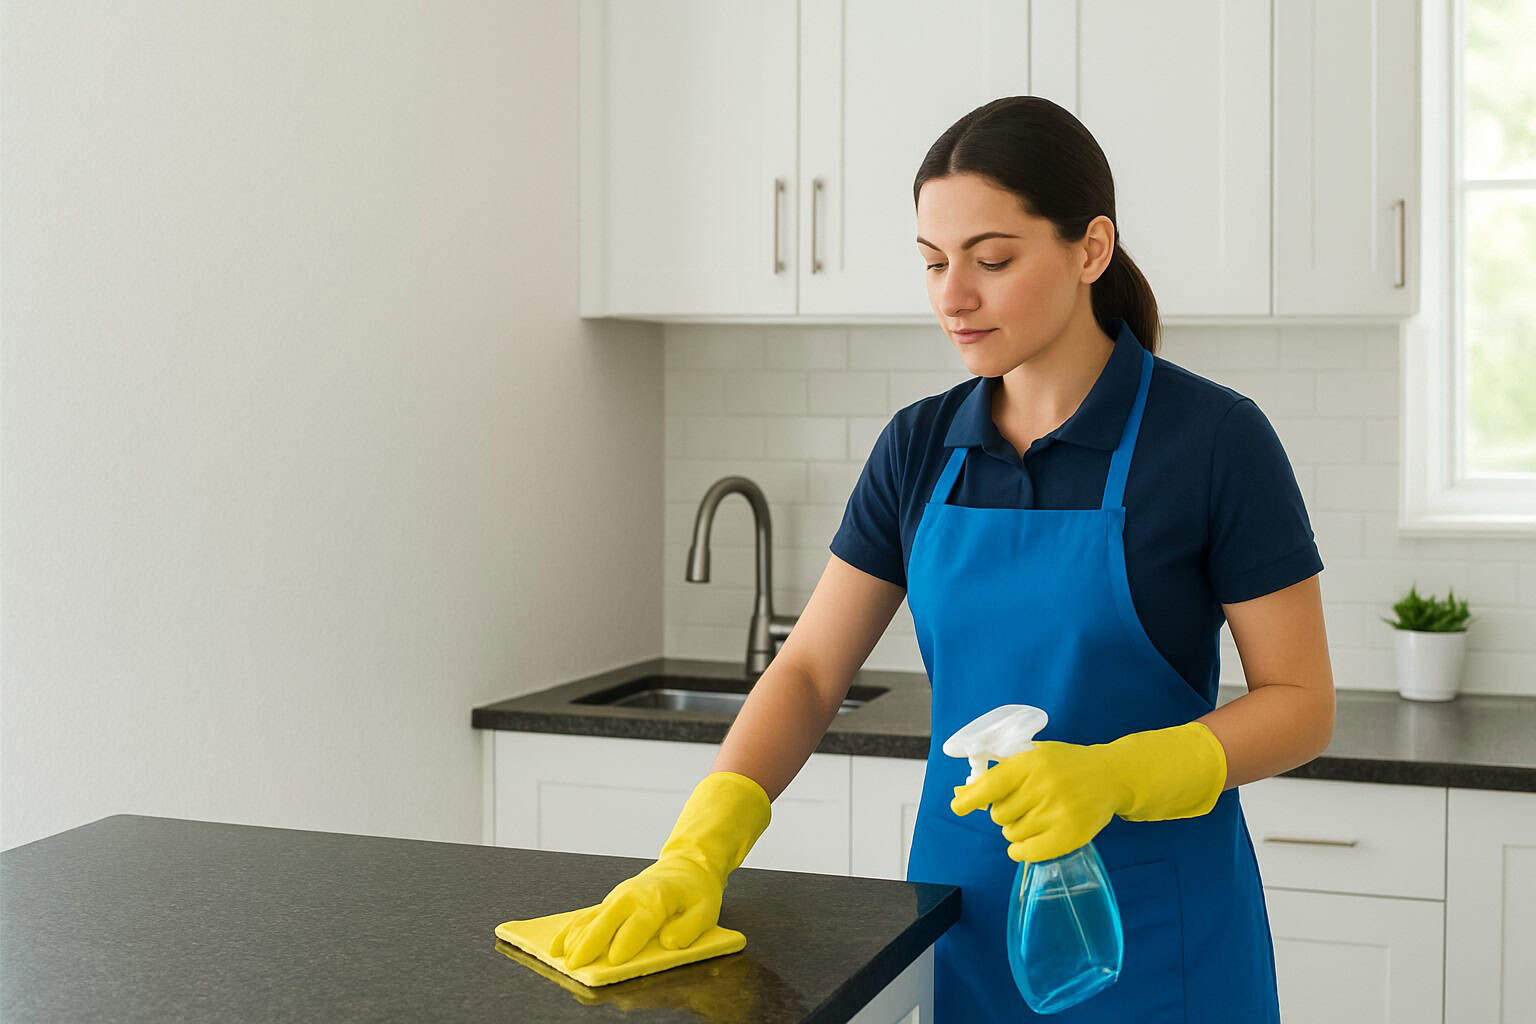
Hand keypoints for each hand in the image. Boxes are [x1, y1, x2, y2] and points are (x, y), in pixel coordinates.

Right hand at [547, 770, 770, 968]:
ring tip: (560, 957)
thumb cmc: (696, 892)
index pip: (639, 923)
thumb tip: (668, 943)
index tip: (615, 960)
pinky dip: (570, 930)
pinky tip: (557, 945)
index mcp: (656, 899)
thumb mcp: (706, 910)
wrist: (686, 866)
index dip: (627, 941)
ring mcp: (617, 898)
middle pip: (607, 922)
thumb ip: (689, 928)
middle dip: (590, 943)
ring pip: (591, 919)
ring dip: (575, 938)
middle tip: (576, 965)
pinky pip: (586, 917)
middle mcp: (631, 897)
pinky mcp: (609, 902)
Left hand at [949, 721, 1227, 862]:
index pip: (992, 784)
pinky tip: (1025, 845)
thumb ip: (1000, 774)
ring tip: (1035, 818)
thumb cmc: (1065, 765)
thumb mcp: (1034, 757)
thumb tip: (960, 795)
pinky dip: (1022, 851)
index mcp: (1030, 763)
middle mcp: (1043, 786)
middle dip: (1005, 813)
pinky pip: (1030, 852)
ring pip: (1013, 834)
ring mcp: (1058, 812)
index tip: (958, 807)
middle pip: (1000, 814)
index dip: (971, 798)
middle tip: (1023, 806)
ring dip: (1016, 831)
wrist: (1111, 775)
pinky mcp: (1070, 834)